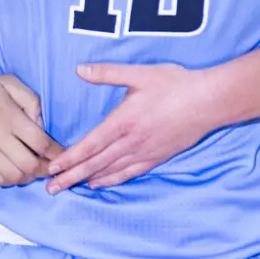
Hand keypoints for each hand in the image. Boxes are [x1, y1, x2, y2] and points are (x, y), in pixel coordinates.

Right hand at [0, 73, 59, 187]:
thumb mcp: (9, 82)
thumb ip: (31, 100)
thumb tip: (41, 124)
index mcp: (9, 117)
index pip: (41, 143)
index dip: (57, 153)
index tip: (64, 155)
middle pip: (30, 165)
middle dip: (47, 169)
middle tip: (53, 166)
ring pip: (14, 176)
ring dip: (30, 177)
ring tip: (35, 169)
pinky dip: (12, 180)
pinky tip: (17, 171)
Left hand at [45, 63, 225, 192]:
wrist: (209, 102)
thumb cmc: (175, 84)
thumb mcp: (139, 74)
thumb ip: (108, 73)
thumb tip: (80, 69)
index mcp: (123, 121)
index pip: (90, 145)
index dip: (70, 158)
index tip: (52, 168)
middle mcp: (131, 142)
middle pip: (95, 163)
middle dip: (71, 176)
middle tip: (50, 188)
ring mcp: (145, 152)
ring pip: (110, 171)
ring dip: (87, 180)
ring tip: (69, 189)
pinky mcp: (157, 156)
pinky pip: (130, 173)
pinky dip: (112, 180)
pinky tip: (100, 184)